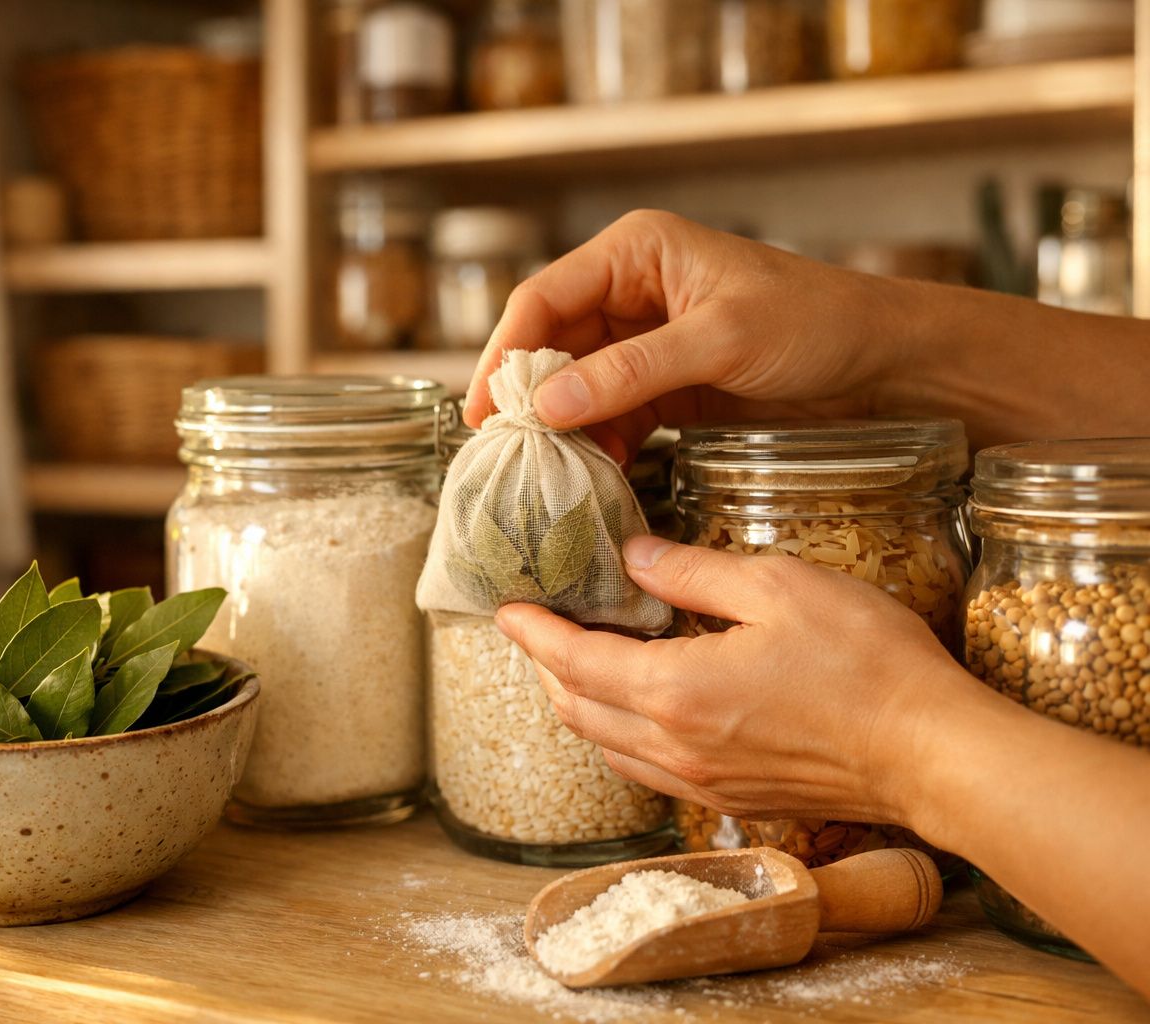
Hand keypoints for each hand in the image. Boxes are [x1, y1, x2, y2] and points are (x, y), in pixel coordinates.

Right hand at [463, 211, 917, 461]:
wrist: (888, 365)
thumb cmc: (817, 324)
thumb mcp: (722, 341)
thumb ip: (632, 371)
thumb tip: (548, 403)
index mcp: (636, 252)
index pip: (544, 299)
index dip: (505, 354)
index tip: (483, 412)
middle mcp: (631, 291)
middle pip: (550, 344)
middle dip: (525, 397)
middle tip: (499, 453)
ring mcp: (646, 341)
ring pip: (576, 386)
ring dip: (560, 429)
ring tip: (539, 476)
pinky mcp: (666, 386)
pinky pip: (612, 415)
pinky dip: (598, 446)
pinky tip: (590, 479)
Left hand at [494, 534, 980, 825]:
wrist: (933, 756)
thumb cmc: (867, 665)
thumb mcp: (778, 587)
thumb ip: (695, 572)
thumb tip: (635, 558)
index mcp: (674, 692)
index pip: (573, 661)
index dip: (533, 633)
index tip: (506, 608)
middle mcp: (673, 747)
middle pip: (575, 710)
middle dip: (543, 667)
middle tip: (535, 627)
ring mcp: (701, 781)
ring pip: (605, 746)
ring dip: (576, 703)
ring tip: (575, 661)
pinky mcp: (732, 796)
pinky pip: (646, 769)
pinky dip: (619, 734)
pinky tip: (636, 705)